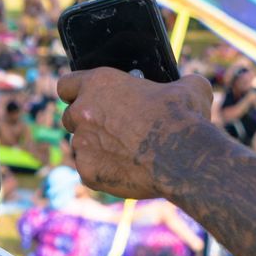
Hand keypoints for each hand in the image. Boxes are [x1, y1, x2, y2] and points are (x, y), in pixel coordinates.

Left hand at [57, 68, 217, 198]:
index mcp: (98, 83)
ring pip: (80, 147)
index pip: (66, 85)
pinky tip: (125, 172)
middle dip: (86, 123)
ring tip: (123, 154)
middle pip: (70, 117)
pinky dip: (104, 172)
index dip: (76, 92)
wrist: (183, 157)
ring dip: (96, 149)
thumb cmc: (184, 117)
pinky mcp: (87, 173)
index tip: (86, 99)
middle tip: (110, 129)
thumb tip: (188, 85)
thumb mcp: (189, 88)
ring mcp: (81, 144)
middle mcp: (82, 112)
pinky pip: (90, 172)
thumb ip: (178, 83)